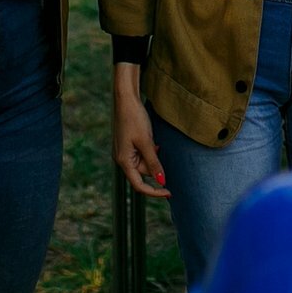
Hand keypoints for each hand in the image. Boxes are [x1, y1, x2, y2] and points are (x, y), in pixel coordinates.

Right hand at [112, 63, 168, 199]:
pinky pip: (140, 154)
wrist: (125, 99)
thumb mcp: (147, 142)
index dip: (154, 192)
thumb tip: (162, 181)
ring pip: (142, 163)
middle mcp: (121, 159)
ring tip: (153, 140)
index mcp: (124, 161)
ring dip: (152, 156)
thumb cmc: (134, 119)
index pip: (139, 185)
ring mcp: (123, 152)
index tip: (169, 193)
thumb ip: (154, 163)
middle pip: (142, 173)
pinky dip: (149, 151)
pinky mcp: (127, 145)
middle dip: (154, 165)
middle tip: (158, 147)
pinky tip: (151, 140)